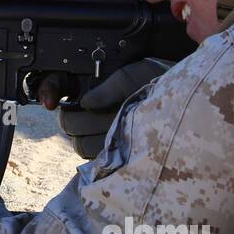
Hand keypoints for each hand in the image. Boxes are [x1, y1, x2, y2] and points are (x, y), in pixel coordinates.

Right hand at [41, 58, 174, 157]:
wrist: (185, 99)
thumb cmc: (160, 82)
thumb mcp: (134, 76)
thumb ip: (110, 87)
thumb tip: (85, 103)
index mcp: (91, 86)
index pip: (55, 86)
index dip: (48, 90)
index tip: (50, 101)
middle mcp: (91, 110)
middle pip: (67, 122)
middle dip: (79, 118)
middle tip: (101, 114)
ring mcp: (100, 132)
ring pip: (79, 142)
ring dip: (94, 136)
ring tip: (117, 127)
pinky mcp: (112, 153)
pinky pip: (97, 157)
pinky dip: (106, 151)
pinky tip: (122, 143)